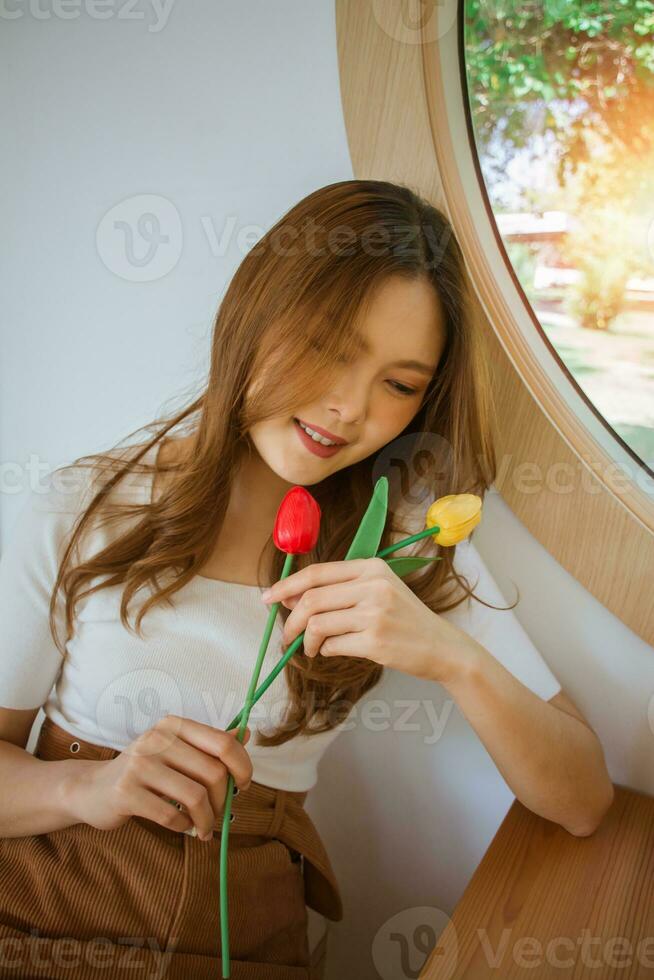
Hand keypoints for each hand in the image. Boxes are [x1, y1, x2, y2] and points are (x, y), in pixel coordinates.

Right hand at [66, 714, 253, 840]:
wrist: (93, 789)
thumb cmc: (145, 772)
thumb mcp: (176, 751)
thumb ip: (209, 745)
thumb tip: (247, 734)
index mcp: (174, 726)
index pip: (223, 743)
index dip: (243, 767)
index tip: (244, 786)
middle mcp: (157, 739)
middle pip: (214, 773)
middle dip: (224, 801)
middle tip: (220, 816)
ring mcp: (139, 764)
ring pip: (195, 797)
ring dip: (207, 820)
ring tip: (204, 828)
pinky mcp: (126, 792)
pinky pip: (171, 815)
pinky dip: (184, 827)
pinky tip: (183, 828)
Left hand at [264, 556, 467, 682]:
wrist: (442, 646)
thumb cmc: (405, 619)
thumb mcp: (379, 591)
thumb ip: (339, 589)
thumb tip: (289, 595)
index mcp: (371, 567)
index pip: (317, 573)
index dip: (287, 585)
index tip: (268, 598)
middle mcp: (373, 585)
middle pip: (311, 598)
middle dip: (291, 619)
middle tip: (286, 635)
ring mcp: (375, 613)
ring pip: (316, 623)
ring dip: (306, 640)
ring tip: (310, 648)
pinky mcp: (375, 641)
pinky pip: (331, 645)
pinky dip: (324, 650)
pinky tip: (331, 652)